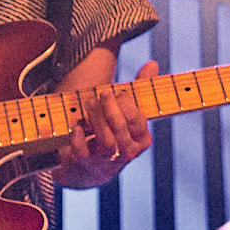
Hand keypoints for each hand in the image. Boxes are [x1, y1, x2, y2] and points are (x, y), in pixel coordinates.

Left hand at [56, 59, 157, 186]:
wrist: (91, 166)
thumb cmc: (112, 131)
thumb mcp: (127, 111)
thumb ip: (140, 88)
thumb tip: (152, 63)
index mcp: (142, 140)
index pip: (137, 120)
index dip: (126, 104)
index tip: (118, 93)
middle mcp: (128, 152)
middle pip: (121, 128)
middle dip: (111, 107)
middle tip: (103, 93)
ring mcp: (108, 161)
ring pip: (106, 141)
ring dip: (96, 118)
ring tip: (89, 103)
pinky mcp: (87, 164)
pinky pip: (83, 152)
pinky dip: (79, 138)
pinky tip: (78, 126)